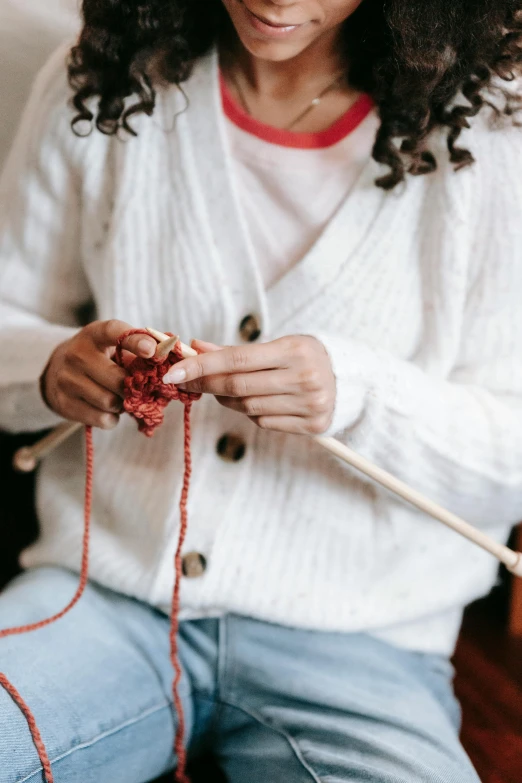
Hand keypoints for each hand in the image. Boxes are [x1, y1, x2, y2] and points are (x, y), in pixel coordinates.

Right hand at [41, 319, 157, 428]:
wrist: (56, 371)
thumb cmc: (99, 357)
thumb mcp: (113, 345)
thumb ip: (140, 349)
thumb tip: (170, 355)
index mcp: (93, 334)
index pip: (114, 332)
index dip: (135, 341)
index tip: (153, 350)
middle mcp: (76, 354)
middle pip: (117, 378)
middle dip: (132, 387)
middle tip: (135, 388)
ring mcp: (66, 379)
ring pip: (109, 401)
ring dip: (122, 404)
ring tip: (119, 398)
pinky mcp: (63, 403)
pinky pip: (101, 418)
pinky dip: (111, 418)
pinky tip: (108, 410)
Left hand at [163, 335, 335, 434]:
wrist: (349, 378)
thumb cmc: (304, 357)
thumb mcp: (276, 345)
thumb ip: (235, 351)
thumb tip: (195, 348)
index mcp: (295, 350)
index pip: (236, 359)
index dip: (201, 366)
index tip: (174, 372)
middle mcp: (305, 378)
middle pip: (238, 386)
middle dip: (206, 384)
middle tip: (186, 381)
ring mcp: (310, 404)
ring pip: (248, 408)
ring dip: (228, 399)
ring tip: (228, 390)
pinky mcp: (312, 425)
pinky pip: (264, 423)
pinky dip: (251, 413)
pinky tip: (257, 402)